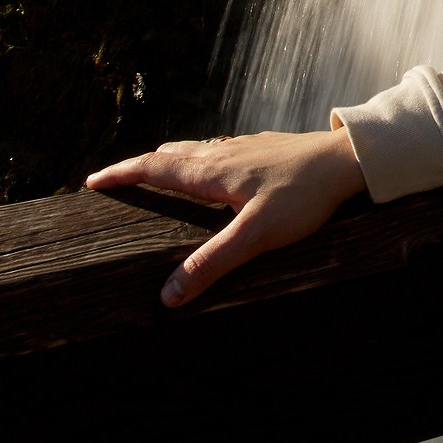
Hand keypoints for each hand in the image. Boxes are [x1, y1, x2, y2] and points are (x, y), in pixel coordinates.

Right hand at [86, 128, 365, 306]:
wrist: (348, 160)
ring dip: (167, 158)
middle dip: (138, 166)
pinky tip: (214, 165)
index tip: (93, 181)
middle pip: (168, 155)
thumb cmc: (305, 196)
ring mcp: (244, 147)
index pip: (154, 169)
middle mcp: (222, 153)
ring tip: (155, 168)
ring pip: (194, 149)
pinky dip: (198, 157)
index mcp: (212, 172)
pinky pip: (218, 149)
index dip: (122, 175)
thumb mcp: (256, 236)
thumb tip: (168, 295)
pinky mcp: (264, 148)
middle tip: (114, 177)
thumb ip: (213, 264)